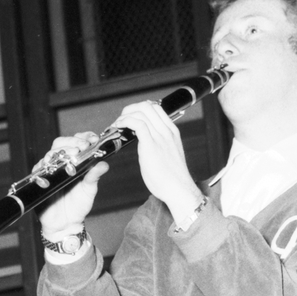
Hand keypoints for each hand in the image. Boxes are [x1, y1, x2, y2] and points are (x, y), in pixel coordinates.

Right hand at [36, 132, 108, 238]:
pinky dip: (45, 164)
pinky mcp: (39, 179)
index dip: (83, 137)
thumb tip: (104, 164)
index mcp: (75, 162)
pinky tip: (52, 166)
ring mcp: (50, 170)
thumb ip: (94, 176)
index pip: (77, 142)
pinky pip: (39, 168)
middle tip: (81, 148)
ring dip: (60, 152)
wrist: (66, 224)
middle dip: (71, 142)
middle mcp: (61, 163)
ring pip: (50, 153)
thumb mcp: (89, 190)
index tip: (91, 140)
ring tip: (71, 156)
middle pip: (61, 143)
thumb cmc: (78, 206)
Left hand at [110, 101, 202, 221]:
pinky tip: (119, 127)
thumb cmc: (172, 179)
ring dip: (125, 115)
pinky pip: (137, 124)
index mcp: (172, 132)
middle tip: (121, 120)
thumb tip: (147, 145)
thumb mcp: (169, 156)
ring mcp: (160, 137)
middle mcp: (167, 131)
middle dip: (130, 109)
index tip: (130, 117)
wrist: (179, 190)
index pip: (156, 108)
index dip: (140, 109)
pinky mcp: (151, 145)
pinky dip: (125, 121)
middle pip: (147, 106)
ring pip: (141, 112)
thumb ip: (160, 146)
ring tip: (117, 125)